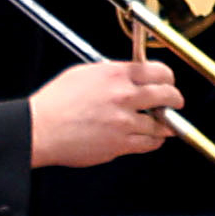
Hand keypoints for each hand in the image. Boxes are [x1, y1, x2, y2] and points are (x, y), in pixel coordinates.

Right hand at [27, 60, 181, 167]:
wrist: (39, 129)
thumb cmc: (54, 103)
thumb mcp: (82, 74)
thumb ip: (110, 73)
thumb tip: (127, 75)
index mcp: (115, 75)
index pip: (159, 71)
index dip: (168, 77)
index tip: (168, 82)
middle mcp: (124, 96)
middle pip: (167, 95)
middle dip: (175, 99)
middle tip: (174, 102)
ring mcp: (124, 122)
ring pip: (161, 123)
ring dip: (165, 123)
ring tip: (163, 123)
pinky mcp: (120, 144)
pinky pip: (149, 143)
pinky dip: (153, 140)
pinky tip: (150, 138)